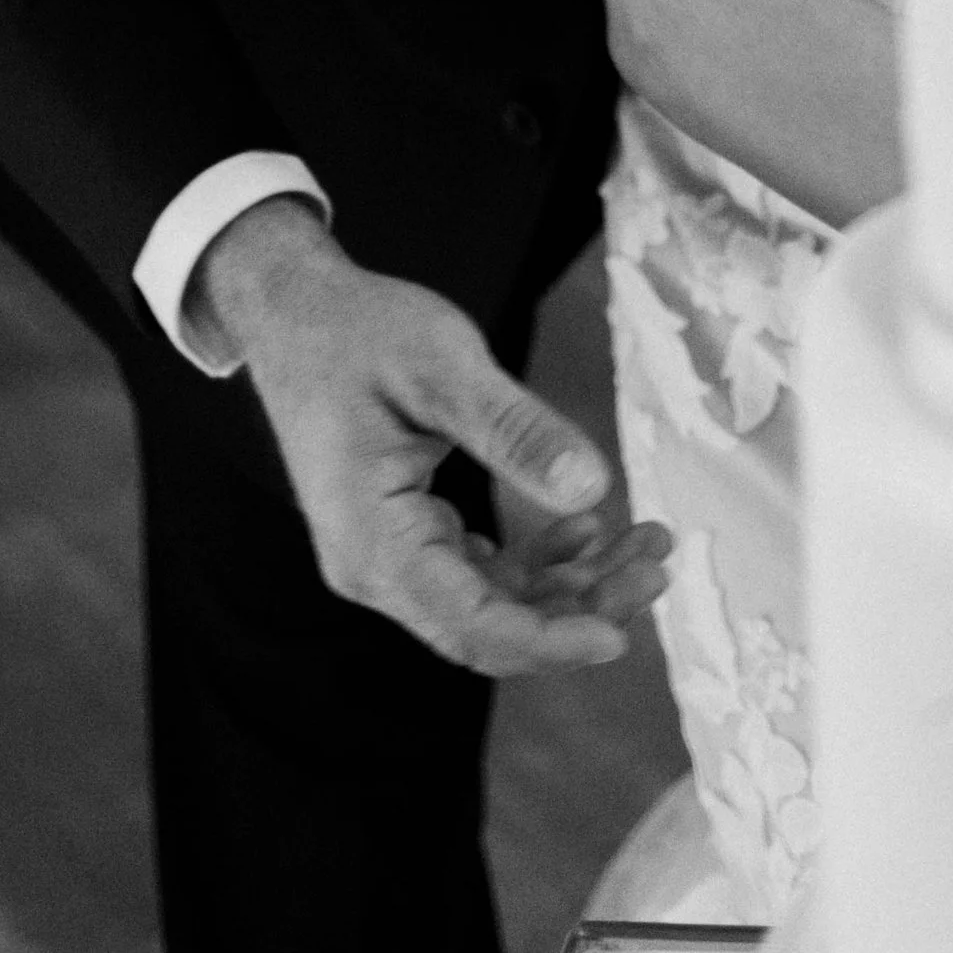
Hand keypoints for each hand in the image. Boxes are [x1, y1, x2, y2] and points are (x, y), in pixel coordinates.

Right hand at [192, 198, 672, 674]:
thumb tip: (594, 488)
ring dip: (570, 582)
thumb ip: (517, 432)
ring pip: (492, 601)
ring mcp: (387, 556)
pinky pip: (478, 570)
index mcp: (373, 544)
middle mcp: (375, 568)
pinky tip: (586, 528)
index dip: (551, 640)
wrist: (295, 312)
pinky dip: (536, 557)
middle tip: (657, 565)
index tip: (622, 633)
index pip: (474, 626)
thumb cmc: (358, 332)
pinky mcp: (403, 534)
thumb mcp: (444, 369)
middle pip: (491, 624)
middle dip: (580, 607)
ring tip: (644, 542)